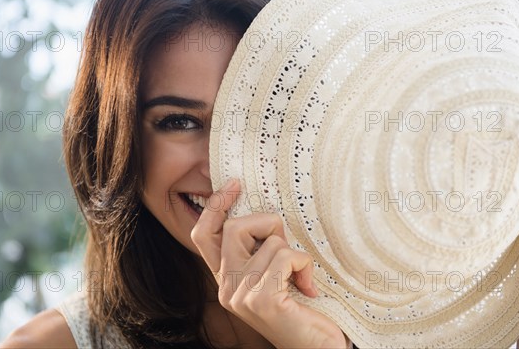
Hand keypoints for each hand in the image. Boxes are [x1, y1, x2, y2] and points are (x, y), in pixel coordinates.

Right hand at [191, 179, 347, 348]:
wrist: (315, 348)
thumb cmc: (299, 310)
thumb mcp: (272, 277)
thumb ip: (258, 254)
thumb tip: (264, 217)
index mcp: (225, 279)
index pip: (203, 236)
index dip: (215, 206)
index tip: (233, 185)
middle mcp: (226, 288)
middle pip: (235, 228)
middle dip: (268, 224)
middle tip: (286, 246)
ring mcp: (240, 295)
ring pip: (269, 242)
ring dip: (294, 253)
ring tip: (300, 277)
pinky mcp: (260, 300)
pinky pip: (284, 256)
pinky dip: (304, 264)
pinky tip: (308, 286)